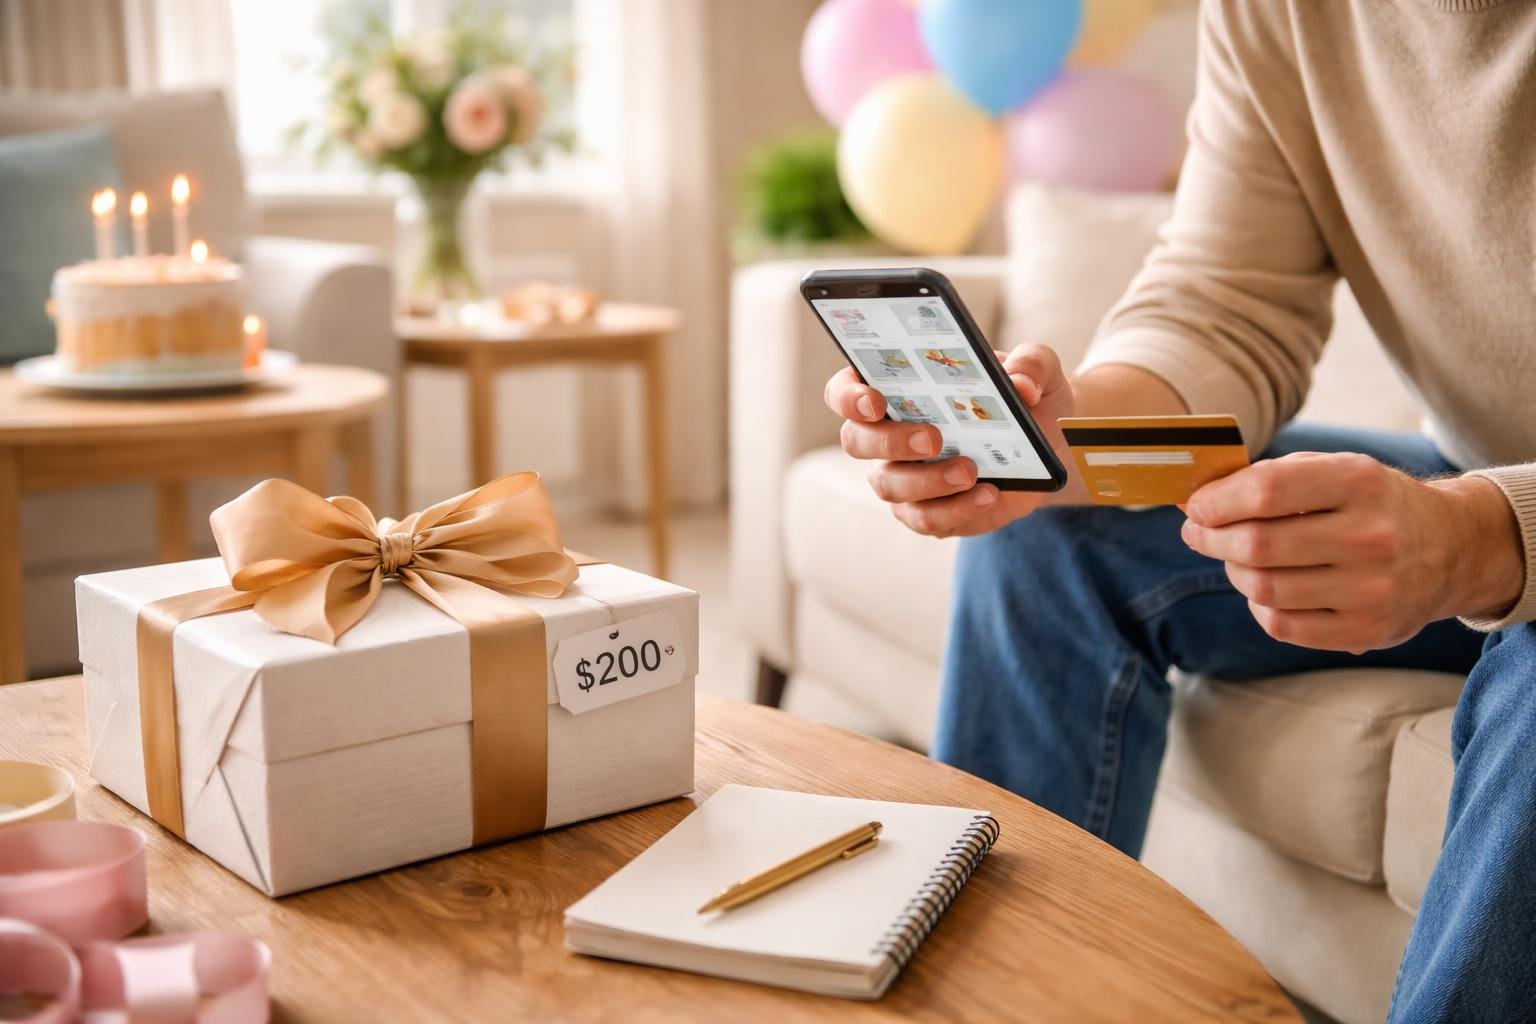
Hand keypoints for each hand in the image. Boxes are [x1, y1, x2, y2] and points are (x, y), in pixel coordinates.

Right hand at [823, 344, 1075, 536]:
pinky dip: (957, 509)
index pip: (845, 392)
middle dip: (890, 441)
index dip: (849, 397)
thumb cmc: (1028, 398)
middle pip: (856, 441)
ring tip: (970, 471)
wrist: (1052, 450)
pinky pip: (926, 520)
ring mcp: (902, 478)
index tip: (876, 400)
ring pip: (889, 486)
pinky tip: (990, 493)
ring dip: (927, 480)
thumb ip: (1031, 363)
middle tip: (933, 438)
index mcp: (896, 389)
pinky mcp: (928, 513)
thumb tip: (1020, 385)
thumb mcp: (1038, 371)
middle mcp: (887, 435)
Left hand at [1180, 452, 1523, 651]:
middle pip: (1257, 544)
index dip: (1216, 501)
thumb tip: (1193, 499)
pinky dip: (1258, 605)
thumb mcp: (1335, 470)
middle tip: (1197, 532)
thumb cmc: (1370, 503)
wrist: (1450, 548)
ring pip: (1262, 587)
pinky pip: (1281, 625)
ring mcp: (1371, 589)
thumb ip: (1268, 478)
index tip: (1194, 505)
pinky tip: (1264, 588)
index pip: (1266, 491)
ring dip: (1232, 570)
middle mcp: (1370, 536)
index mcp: (1359, 482)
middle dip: (1211, 537)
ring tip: (1234, 557)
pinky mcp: (1365, 630)